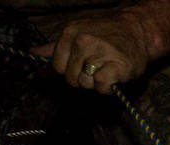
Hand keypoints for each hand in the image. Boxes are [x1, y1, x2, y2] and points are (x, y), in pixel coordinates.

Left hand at [30, 10, 148, 93]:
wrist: (137, 31)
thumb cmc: (106, 34)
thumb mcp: (77, 33)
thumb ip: (55, 46)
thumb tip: (32, 52)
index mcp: (70, 33)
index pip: (57, 67)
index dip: (70, 71)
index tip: (82, 65)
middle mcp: (83, 41)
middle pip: (71, 78)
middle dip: (82, 79)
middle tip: (97, 69)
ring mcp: (99, 52)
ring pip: (85, 83)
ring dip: (95, 83)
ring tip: (106, 71)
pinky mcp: (116, 66)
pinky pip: (101, 86)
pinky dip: (106, 89)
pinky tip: (113, 79)